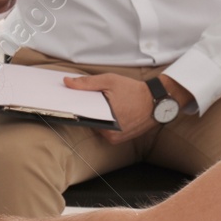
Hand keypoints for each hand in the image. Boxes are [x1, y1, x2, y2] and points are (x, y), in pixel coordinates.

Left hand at [61, 72, 187, 144]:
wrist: (157, 101)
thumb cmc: (134, 91)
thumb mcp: (110, 81)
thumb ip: (87, 83)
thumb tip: (67, 83)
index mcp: (105, 121)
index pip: (81, 117)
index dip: (72, 108)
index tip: (63, 102)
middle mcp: (109, 134)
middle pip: (88, 122)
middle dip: (85, 110)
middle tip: (83, 99)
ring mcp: (114, 138)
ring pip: (96, 126)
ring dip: (95, 116)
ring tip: (98, 104)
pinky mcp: (119, 139)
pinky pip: (105, 130)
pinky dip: (103, 121)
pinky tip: (107, 110)